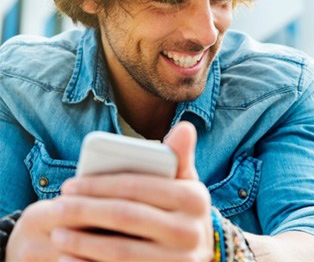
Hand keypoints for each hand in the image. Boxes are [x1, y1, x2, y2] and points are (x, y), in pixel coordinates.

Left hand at [9, 122, 212, 261]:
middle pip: (126, 217)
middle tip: (57, 207)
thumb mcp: (185, 183)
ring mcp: (179, 260)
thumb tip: (185, 126)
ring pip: (121, 251)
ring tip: (58, 233)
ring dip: (83, 242)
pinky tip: (70, 258)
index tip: (69, 185)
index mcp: (194, 198)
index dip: (100, 185)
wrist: (196, 252)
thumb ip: (179, 156)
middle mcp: (191, 231)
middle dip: (85, 211)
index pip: (139, 187)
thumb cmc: (180, 209)